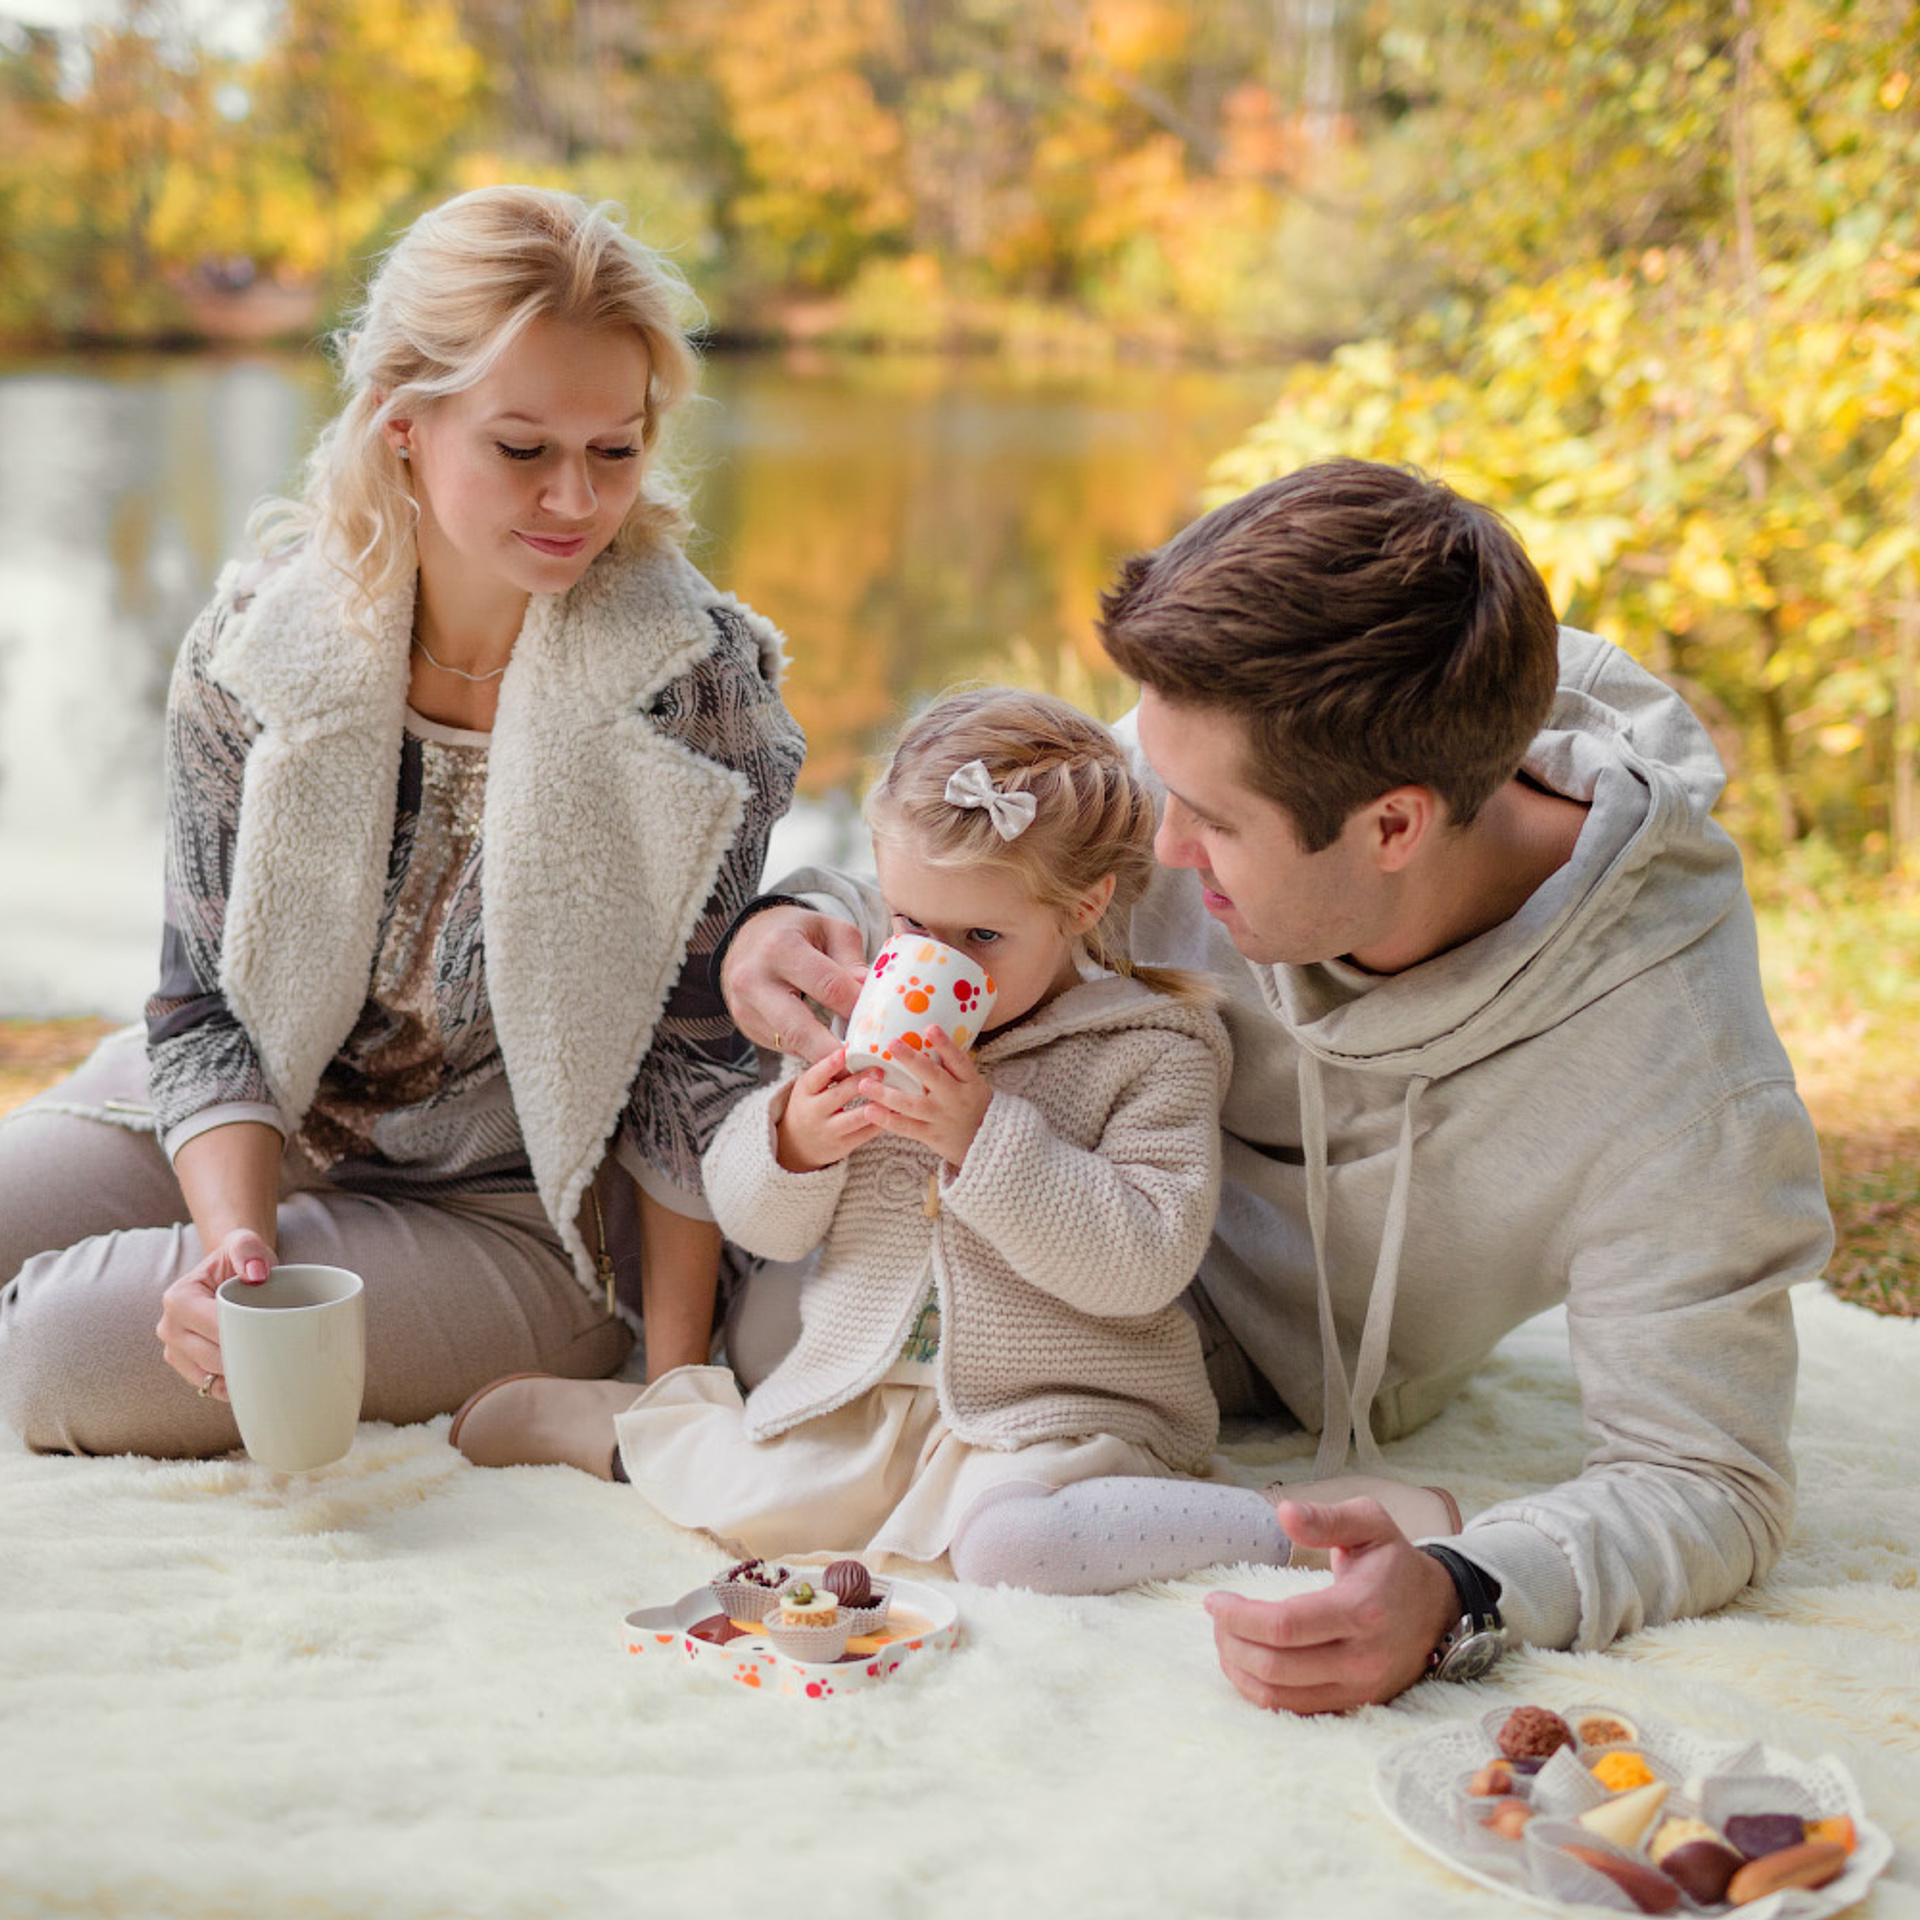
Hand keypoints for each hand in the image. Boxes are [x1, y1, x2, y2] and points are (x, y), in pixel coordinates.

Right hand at [155, 1226, 273, 1401]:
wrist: (228, 1274)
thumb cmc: (239, 1260)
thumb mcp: (244, 1244)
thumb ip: (249, 1250)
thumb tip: (256, 1274)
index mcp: (178, 1299)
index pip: (217, 1328)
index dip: (248, 1332)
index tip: (276, 1329)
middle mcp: (168, 1327)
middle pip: (215, 1357)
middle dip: (248, 1354)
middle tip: (278, 1346)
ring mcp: (173, 1351)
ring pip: (213, 1377)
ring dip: (241, 1371)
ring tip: (266, 1355)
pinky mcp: (184, 1368)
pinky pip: (210, 1388)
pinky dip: (232, 1384)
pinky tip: (251, 1371)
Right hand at [720, 905, 867, 1064]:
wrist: (749, 939)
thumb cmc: (798, 933)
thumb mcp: (830, 931)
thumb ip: (852, 962)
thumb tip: (870, 998)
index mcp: (780, 947)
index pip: (828, 987)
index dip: (857, 1008)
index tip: (881, 1024)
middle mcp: (754, 980)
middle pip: (801, 1030)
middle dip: (836, 1054)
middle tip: (867, 1066)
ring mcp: (745, 1008)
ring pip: (792, 1045)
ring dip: (824, 1059)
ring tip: (855, 1064)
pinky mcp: (746, 1026)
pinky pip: (784, 1046)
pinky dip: (810, 1052)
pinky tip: (829, 1050)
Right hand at [776, 1046, 883, 1171]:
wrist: (798, 1144)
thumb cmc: (810, 1104)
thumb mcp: (810, 1087)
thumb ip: (828, 1071)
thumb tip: (858, 1047)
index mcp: (805, 1091)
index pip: (815, 1077)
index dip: (828, 1066)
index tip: (843, 1053)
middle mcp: (814, 1112)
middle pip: (838, 1096)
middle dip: (859, 1083)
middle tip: (879, 1071)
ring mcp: (828, 1131)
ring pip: (854, 1118)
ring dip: (875, 1106)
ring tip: (893, 1093)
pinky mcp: (843, 1145)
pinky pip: (866, 1134)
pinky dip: (882, 1121)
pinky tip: (896, 1111)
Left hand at [857, 1026, 991, 1168]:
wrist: (985, 1142)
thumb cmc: (971, 1103)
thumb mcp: (972, 1083)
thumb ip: (952, 1065)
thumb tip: (927, 1032)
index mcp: (969, 1082)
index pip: (959, 1060)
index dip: (946, 1045)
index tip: (930, 1028)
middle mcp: (955, 1099)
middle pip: (934, 1078)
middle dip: (912, 1060)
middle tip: (892, 1043)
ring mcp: (941, 1118)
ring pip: (912, 1105)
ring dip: (886, 1094)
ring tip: (864, 1084)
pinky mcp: (930, 1135)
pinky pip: (906, 1127)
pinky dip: (887, 1120)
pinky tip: (869, 1110)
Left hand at [1204, 1497, 1458, 1713]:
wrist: (1438, 1607)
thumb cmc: (1393, 1560)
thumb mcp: (1368, 1522)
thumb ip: (1326, 1518)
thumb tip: (1284, 1512)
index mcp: (1361, 1609)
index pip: (1284, 1626)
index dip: (1239, 1616)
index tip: (1214, 1600)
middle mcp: (1362, 1657)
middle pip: (1275, 1665)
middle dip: (1232, 1641)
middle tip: (1217, 1616)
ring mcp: (1360, 1687)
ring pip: (1279, 1695)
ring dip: (1239, 1669)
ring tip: (1226, 1637)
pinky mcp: (1356, 1703)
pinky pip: (1295, 1711)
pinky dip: (1260, 1691)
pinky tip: (1246, 1663)